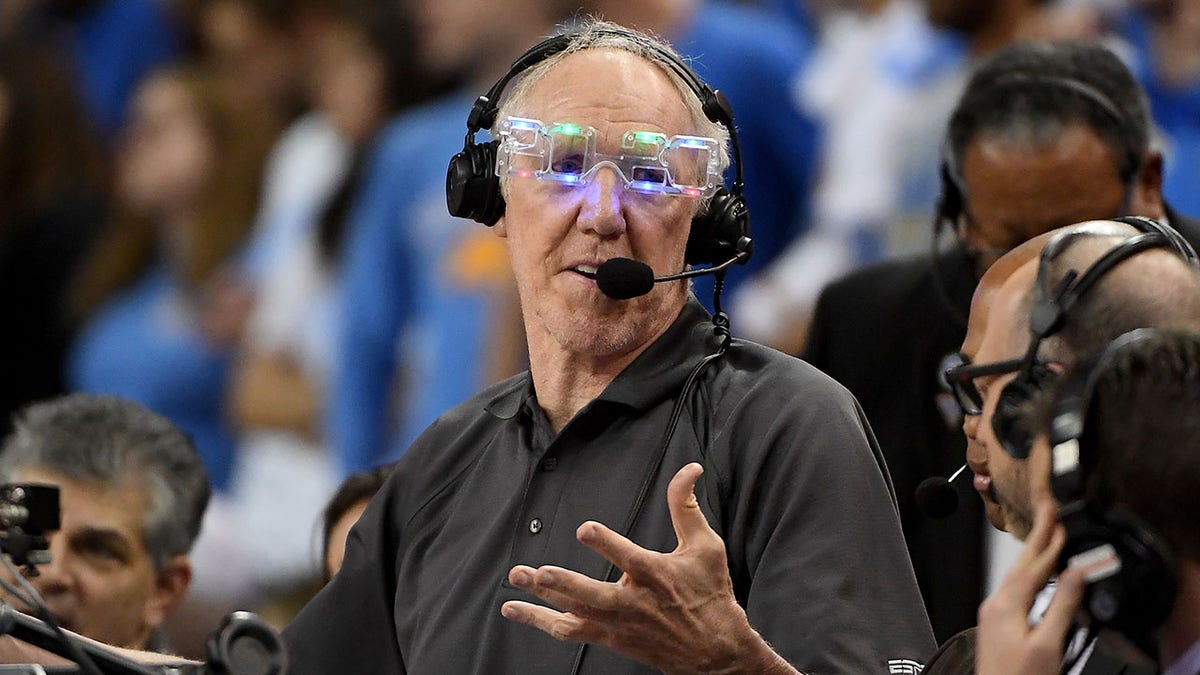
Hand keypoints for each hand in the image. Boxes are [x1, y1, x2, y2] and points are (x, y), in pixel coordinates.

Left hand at [501, 463, 796, 674]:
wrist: (714, 651)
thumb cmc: (710, 593)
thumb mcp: (706, 546)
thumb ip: (687, 506)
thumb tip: (690, 468)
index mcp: (657, 576)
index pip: (629, 558)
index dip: (607, 544)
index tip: (584, 528)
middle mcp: (634, 603)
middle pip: (592, 595)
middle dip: (563, 583)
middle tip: (537, 572)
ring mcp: (618, 623)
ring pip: (574, 614)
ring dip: (542, 600)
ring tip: (517, 581)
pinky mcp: (609, 637)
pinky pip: (569, 631)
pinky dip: (540, 621)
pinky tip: (514, 608)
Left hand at [976, 500, 1109, 674]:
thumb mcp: (1049, 644)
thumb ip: (1061, 606)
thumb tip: (1075, 574)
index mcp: (1005, 605)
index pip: (1032, 565)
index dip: (1049, 543)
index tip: (1061, 521)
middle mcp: (994, 605)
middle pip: (1019, 564)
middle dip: (1036, 536)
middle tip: (1047, 509)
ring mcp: (992, 615)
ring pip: (1014, 575)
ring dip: (1032, 555)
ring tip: (1046, 535)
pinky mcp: (996, 625)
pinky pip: (1012, 589)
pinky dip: (1028, 575)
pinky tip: (1036, 576)